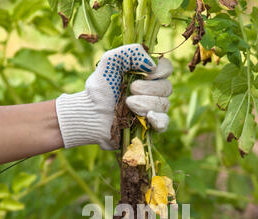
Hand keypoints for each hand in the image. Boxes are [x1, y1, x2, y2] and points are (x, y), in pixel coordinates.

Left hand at [56, 44, 172, 149]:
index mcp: (146, 75)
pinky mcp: (149, 127)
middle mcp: (152, 92)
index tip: (147, 73)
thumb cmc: (100, 88)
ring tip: (128, 104)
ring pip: (164, 105)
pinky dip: (158, 120)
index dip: (161, 70)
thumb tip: (152, 65)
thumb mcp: (111, 61)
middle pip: (167, 87)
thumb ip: (131, 52)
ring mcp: (152, 110)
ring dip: (146, 104)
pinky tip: (147, 117)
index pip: (167, 69)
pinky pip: (164, 123)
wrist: (91, 114)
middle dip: (149, 89)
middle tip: (130, 90)